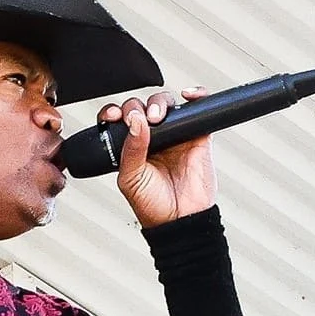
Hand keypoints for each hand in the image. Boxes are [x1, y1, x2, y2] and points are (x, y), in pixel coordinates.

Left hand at [97, 87, 217, 227]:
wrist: (180, 220)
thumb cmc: (153, 206)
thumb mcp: (131, 179)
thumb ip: (130, 149)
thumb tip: (137, 120)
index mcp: (133, 148)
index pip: (122, 121)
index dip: (117, 112)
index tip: (115, 115)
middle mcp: (153, 139)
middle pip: (144, 107)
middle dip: (139, 107)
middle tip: (142, 119)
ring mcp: (176, 136)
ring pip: (167, 104)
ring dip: (161, 102)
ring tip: (158, 115)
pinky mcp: (197, 135)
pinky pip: (198, 108)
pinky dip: (196, 95)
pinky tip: (188, 96)